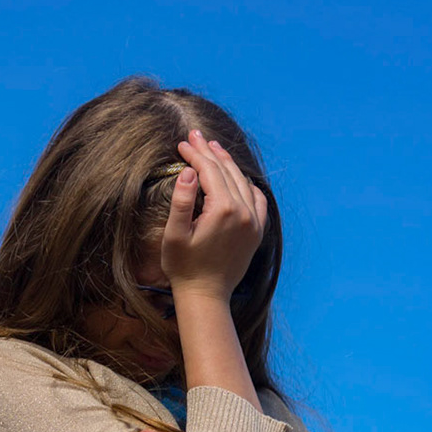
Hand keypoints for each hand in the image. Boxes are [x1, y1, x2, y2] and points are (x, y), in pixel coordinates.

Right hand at [160, 130, 267, 302]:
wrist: (206, 296)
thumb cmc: (184, 267)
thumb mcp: (175, 234)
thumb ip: (182, 201)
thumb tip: (190, 172)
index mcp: (223, 210)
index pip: (209, 171)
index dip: (194, 154)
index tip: (182, 143)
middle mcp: (243, 213)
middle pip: (226, 172)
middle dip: (209, 152)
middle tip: (195, 136)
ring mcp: (253, 222)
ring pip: (242, 181)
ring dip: (227, 163)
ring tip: (214, 149)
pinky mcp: (256, 232)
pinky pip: (256, 199)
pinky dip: (246, 184)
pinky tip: (237, 178)